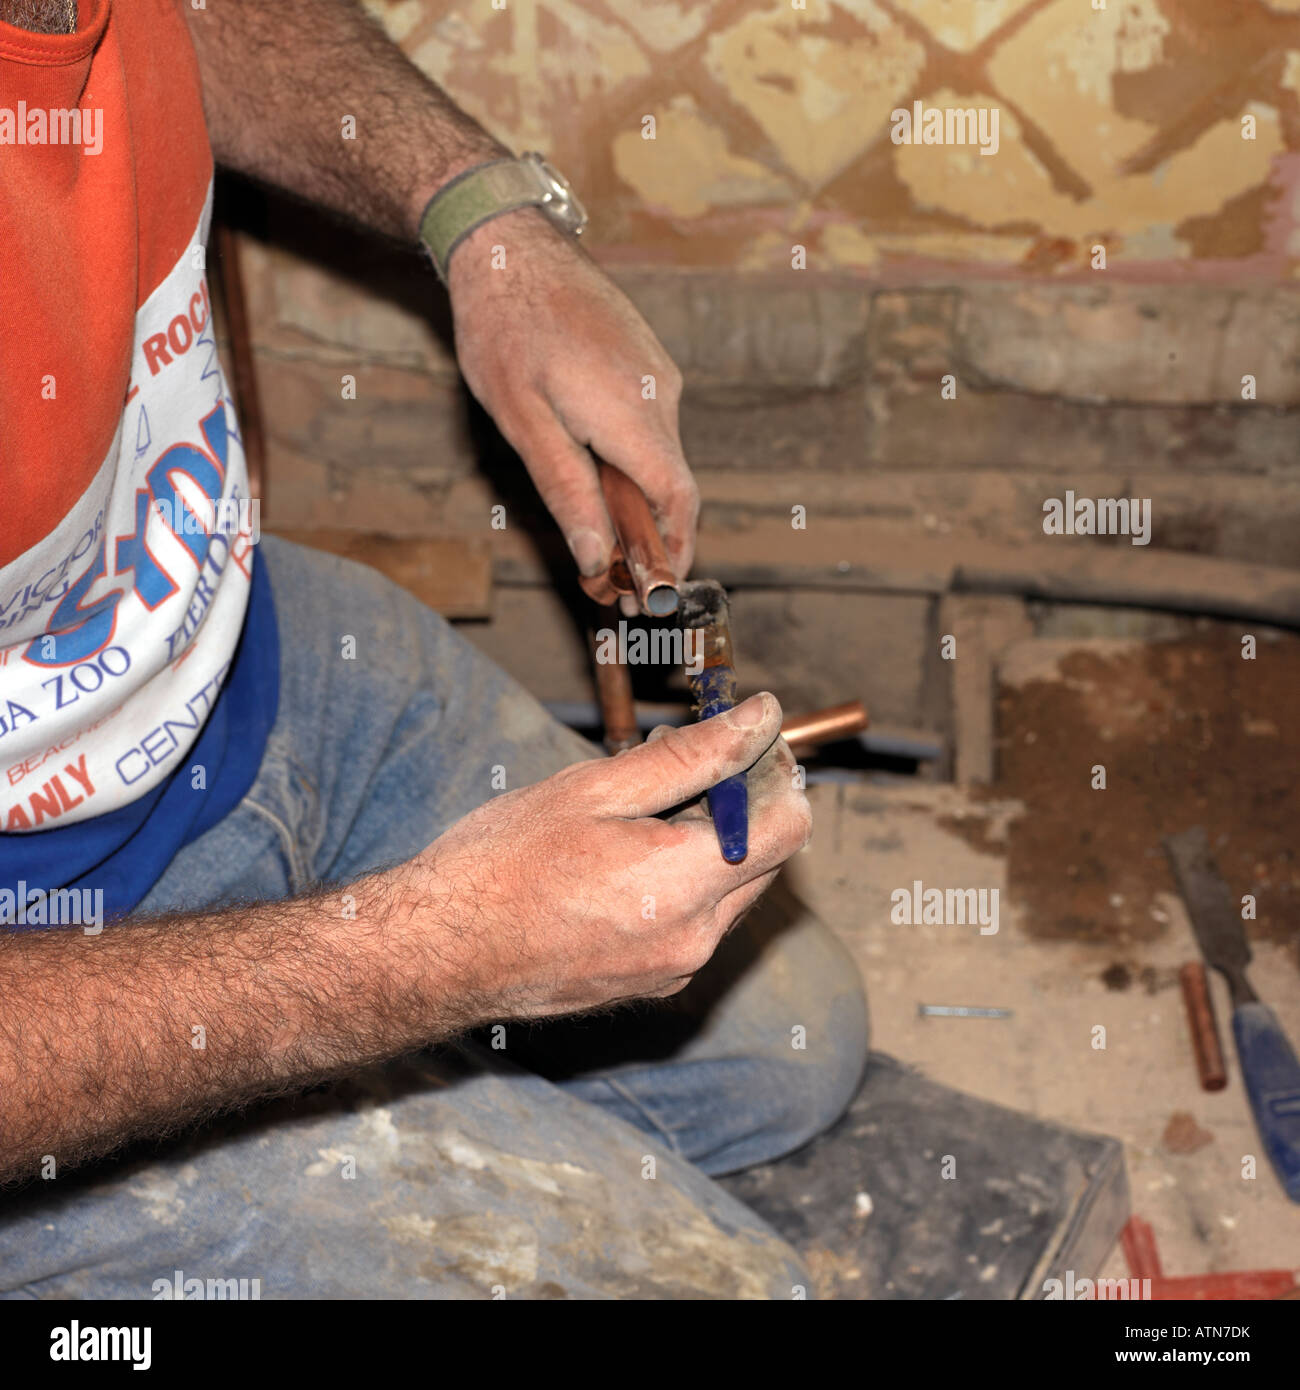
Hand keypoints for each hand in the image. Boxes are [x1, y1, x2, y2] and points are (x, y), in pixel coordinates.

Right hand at [402, 693, 809, 1019]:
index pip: (790, 826)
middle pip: (764, 859)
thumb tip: (759, 718)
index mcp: (687, 885)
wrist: (438, 953)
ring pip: (730, 892)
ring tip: (638, 813)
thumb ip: (692, 754)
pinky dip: (681, 885)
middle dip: (737, 806)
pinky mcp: (650, 985)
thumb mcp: (597, 788)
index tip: (740, 743)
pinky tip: (623, 860)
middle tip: (675, 765)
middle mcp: (695, 939)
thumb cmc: (503, 864)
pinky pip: (695, 924)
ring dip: (707, 846)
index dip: (775, 775)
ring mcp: (674, 970)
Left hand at [446, 209, 698, 607]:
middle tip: (612, 576)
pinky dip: (632, 461)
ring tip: (595, 530)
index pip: (679, 501)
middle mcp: (660, 395)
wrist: (510, 242)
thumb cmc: (505, 327)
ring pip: (660, 456)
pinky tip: (594, 470)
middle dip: (650, 537)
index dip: (675, 552)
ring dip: (637, 499)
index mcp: (633, 415)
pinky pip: (650, 427)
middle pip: (673, 485)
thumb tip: (594, 556)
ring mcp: (657, 374)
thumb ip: (565, 490)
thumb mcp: (523, 421)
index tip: (656, 590)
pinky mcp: (646, 361)